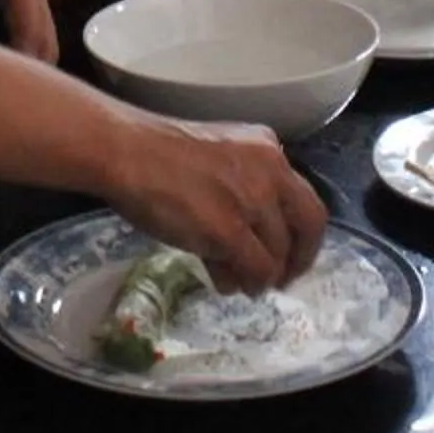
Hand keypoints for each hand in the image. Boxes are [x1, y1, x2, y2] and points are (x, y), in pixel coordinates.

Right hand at [102, 114, 326, 293]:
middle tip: (280, 278)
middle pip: (308, 224)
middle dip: (297, 258)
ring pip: (279, 253)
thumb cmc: (155, 153)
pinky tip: (230, 285)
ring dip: (264, 275)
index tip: (290, 251)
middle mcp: (270, 170)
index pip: (303, 197)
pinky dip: (248, 282)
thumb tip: (247, 239)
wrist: (125, 151)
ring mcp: (252, 200)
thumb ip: (240, 188)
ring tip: (243, 284)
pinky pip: (256, 269)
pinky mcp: (231, 230)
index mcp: (266, 147)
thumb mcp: (215, 158)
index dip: (301, 232)